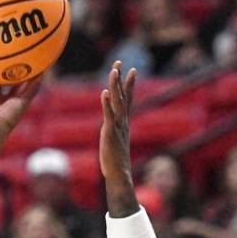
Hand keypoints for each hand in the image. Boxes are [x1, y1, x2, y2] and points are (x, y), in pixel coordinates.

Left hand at [99, 61, 136, 183]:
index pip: (128, 99)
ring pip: (117, 102)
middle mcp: (122, 122)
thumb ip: (114, 132)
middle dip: (121, 79)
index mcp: (124, 123)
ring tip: (114, 71)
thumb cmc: (115, 161)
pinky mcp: (110, 133)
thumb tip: (112, 129)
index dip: (129, 85)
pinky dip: (107, 104)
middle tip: (120, 62)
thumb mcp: (115, 142)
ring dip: (115, 86)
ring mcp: (117, 127)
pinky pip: (109, 116)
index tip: (132, 70)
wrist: (118, 174)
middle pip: (123, 96)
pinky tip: (104, 93)